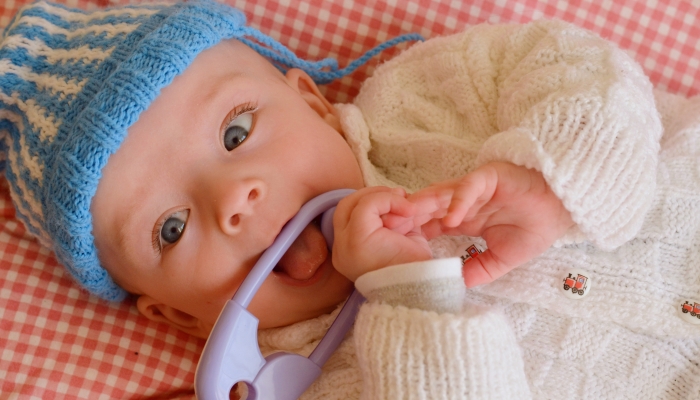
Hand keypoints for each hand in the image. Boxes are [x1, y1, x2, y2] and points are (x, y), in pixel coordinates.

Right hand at [332, 186, 431, 281]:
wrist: (423, 289)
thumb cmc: (416, 270)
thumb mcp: (402, 240)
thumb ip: (394, 220)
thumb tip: (397, 196)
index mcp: (349, 254)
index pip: (349, 217)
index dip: (373, 203)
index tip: (400, 204)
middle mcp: (341, 250)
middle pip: (345, 206)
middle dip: (373, 195)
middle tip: (401, 196)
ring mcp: (344, 244)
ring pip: (351, 203)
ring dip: (380, 196)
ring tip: (406, 204)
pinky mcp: (356, 238)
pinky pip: (366, 205)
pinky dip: (389, 201)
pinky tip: (408, 210)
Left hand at [405, 162, 573, 286]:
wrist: (562, 209)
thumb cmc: (535, 228)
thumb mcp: (502, 258)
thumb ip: (479, 269)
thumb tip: (456, 284)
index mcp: (465, 217)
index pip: (432, 223)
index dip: (414, 232)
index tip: (393, 245)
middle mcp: (465, 202)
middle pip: (430, 207)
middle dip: (409, 217)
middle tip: (386, 228)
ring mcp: (475, 188)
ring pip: (443, 195)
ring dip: (425, 206)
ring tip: (406, 218)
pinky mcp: (490, 177)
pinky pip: (470, 187)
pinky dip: (460, 200)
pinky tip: (450, 216)